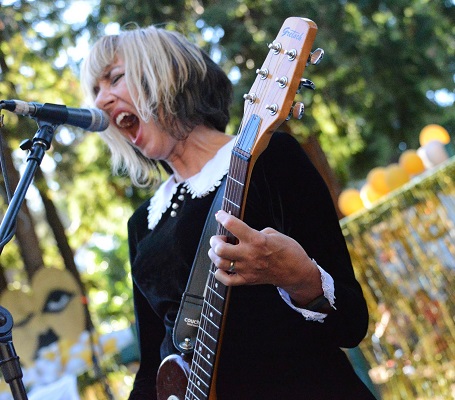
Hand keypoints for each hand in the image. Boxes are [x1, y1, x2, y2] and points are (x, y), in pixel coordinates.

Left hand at [208, 210, 323, 305]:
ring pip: (220, 264)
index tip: (220, 215)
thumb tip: (241, 233)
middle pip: (220, 249)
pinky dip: (219, 273)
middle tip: (218, 238)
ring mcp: (247, 269)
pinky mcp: (247, 280)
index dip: (222, 217)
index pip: (233, 225)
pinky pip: (226, 280)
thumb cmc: (288, 251)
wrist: (296, 272)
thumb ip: (255, 232)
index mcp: (257, 240)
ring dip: (214, 255)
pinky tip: (221, 266)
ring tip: (218, 250)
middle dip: (214, 240)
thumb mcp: (274, 233)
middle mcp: (250, 255)